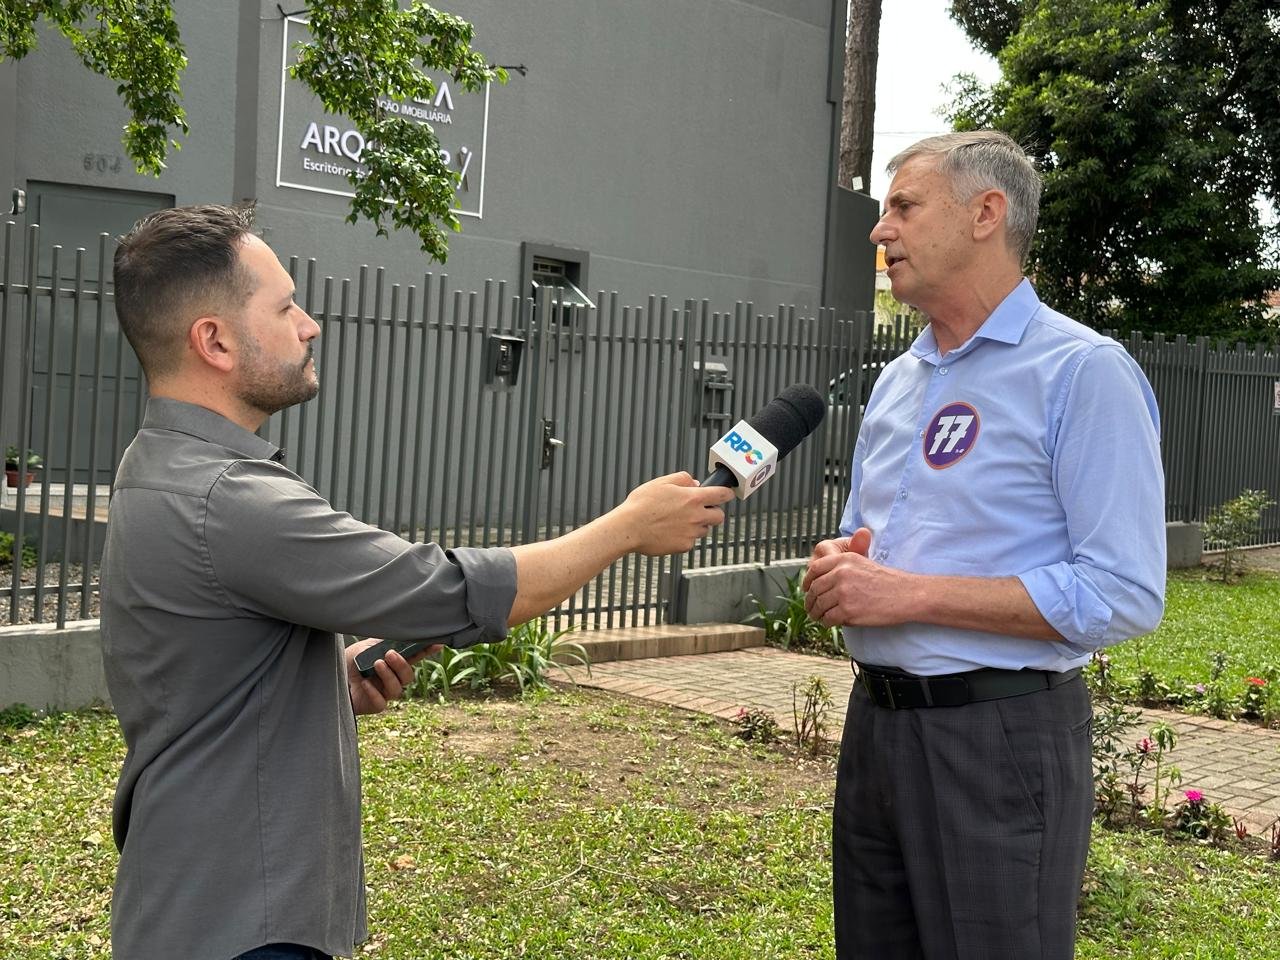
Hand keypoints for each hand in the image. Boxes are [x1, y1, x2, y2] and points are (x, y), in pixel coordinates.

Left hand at [345, 638, 436, 715]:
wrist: (327, 677)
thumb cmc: (347, 662)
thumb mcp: (365, 646)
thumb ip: (383, 642)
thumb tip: (399, 631)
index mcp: (392, 663)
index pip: (413, 657)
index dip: (426, 651)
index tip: (437, 643)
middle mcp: (391, 678)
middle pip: (408, 676)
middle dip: (402, 665)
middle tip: (390, 654)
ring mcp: (384, 693)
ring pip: (397, 689)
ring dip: (389, 676)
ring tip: (376, 664)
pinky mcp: (374, 705)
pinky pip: (382, 702)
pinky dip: (374, 692)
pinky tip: (365, 684)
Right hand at [620, 472, 734, 555]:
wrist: (629, 528)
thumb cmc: (642, 504)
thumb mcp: (662, 482)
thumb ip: (683, 479)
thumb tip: (696, 484)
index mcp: (693, 498)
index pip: (721, 495)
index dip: (726, 493)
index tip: (727, 494)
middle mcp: (696, 516)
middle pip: (719, 517)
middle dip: (713, 512)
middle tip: (700, 510)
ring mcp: (691, 533)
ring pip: (704, 530)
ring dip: (697, 525)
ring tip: (677, 521)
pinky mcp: (684, 546)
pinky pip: (691, 541)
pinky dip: (684, 537)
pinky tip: (669, 531)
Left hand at [803, 527, 912, 627]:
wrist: (906, 595)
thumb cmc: (887, 581)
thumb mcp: (863, 563)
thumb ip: (842, 566)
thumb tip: (820, 577)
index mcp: (844, 559)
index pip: (815, 569)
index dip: (807, 580)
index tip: (806, 589)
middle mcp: (841, 573)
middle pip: (815, 589)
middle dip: (810, 600)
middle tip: (811, 608)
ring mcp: (843, 592)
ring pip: (819, 605)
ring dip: (816, 613)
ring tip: (818, 617)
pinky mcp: (847, 610)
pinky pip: (828, 618)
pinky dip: (826, 623)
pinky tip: (830, 623)